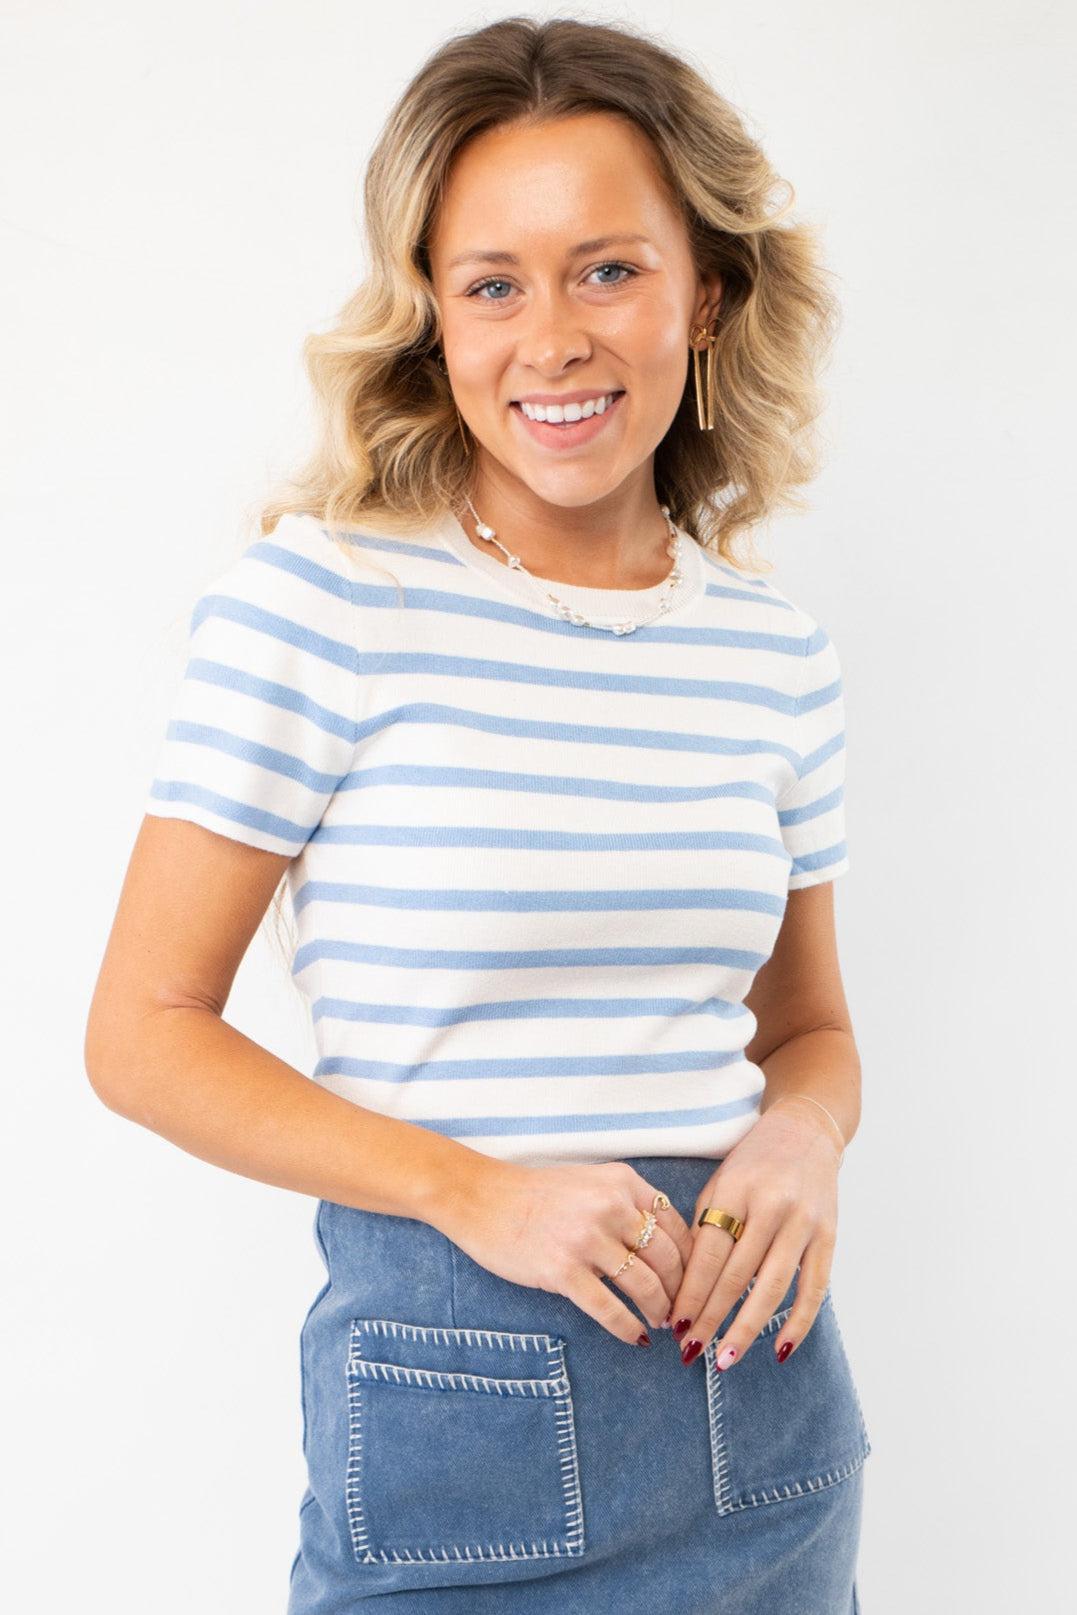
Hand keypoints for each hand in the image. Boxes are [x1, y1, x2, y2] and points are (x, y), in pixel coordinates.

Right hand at [438, 1158, 694, 1345]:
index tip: (694, 1281)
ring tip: (660, 1325)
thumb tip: (670, 1249)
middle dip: (681, 1291)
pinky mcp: (562, 1270)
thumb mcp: (592, 1182)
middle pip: (668, 1259)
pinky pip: (609, 1308)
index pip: (677, 1227)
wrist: (481, 1197)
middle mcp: (610, 1206)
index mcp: (622, 1181)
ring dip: (659, 1312)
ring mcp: (586, 1238)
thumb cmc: (537, 1194)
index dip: (692, 1261)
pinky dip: (627, 1328)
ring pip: (645, 1286)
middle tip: (681, 1310)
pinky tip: (635, 1339)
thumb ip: (629, 1204)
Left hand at [667, 1100, 841, 1368]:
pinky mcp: (829, 1235)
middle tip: (691, 1352)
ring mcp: (803, 1221)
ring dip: (747, 1327)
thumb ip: (705, 1228)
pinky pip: (815, 1288)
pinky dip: (799, 1322)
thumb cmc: (753, 1161)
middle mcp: (770, 1206)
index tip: (675, 1325)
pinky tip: (779, 1349)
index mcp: (736, 1190)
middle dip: (712, 1317)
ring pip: (772, 1286)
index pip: (708, 1253)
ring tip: (726, 1359)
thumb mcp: (720, 1182)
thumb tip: (684, 1288)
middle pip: (736, 1274)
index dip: (691, 1293)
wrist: (807, 1129)